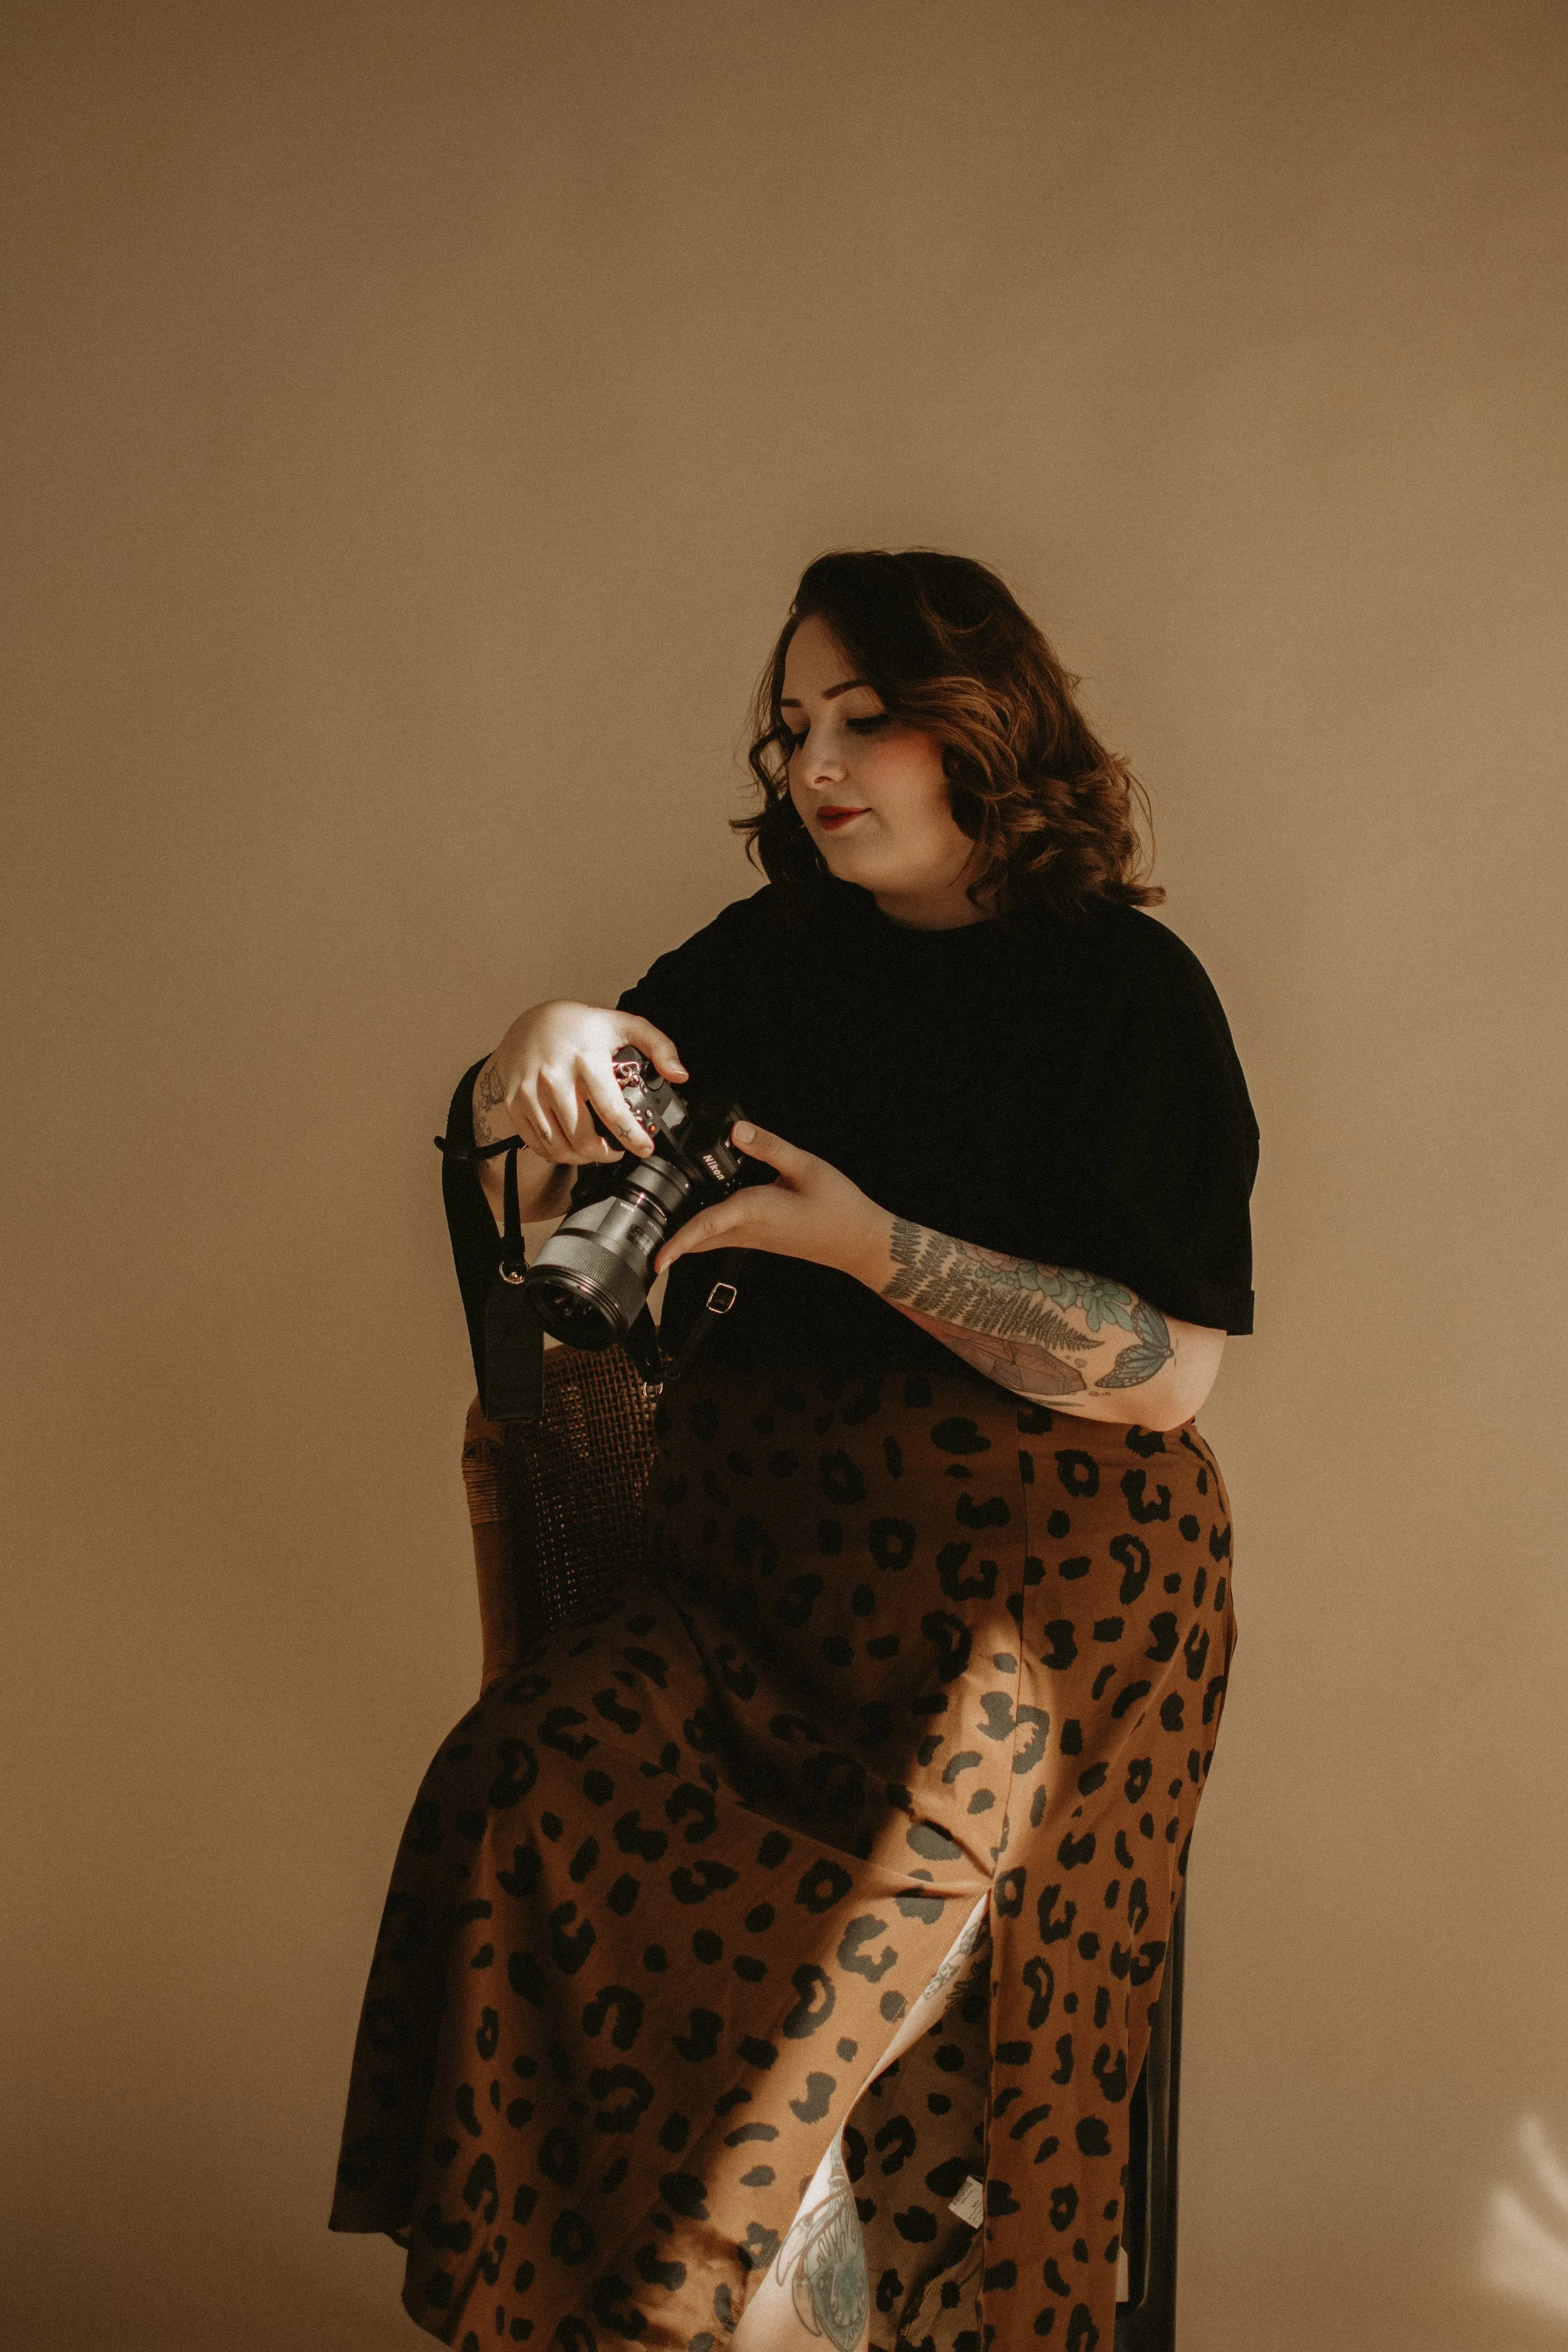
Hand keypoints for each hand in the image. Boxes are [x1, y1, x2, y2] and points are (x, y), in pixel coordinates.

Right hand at [479, 1001, 687, 1164]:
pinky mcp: (515, 1103)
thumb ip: (659, 1047)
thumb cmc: (582, 1028)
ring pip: (558, 1146)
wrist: (532, 1022)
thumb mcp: (625, 1026)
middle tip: (617, 1152)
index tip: (645, 1148)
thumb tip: (679, 1075)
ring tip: (594, 1151)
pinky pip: (537, 1143)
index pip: (612, 1110)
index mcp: (587, 1060)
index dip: (631, 1136)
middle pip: (583, 1138)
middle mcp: (556, 1078)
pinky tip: (569, 1147)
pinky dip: (555, 1153)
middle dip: (605, 1155)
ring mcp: (532, 1092)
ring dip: (581, 1158)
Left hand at [653, 1123, 890, 1285]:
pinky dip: (705, 1229)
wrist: (859, 1241)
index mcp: (756, 1211)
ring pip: (710, 1239)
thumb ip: (769, 1147)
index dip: (678, 1241)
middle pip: (699, 1238)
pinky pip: (724, 1235)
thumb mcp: (806, 1166)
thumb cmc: (839, 1206)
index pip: (707, 1225)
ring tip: (659, 1222)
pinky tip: (701, 1211)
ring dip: (685, 1235)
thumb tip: (736, 1130)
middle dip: (670, 1240)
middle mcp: (750, 1231)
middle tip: (641, 1235)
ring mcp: (755, 1239)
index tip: (657, 1259)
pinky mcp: (762, 1239)